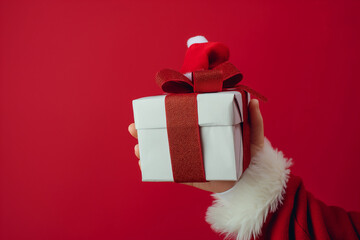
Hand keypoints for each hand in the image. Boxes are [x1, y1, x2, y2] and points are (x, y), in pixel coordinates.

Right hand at [128, 99, 263, 192]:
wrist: (251, 182)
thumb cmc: (252, 156)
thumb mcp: (254, 137)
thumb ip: (255, 120)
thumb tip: (253, 101)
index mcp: (204, 128)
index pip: (180, 117)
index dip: (162, 113)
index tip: (146, 111)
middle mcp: (193, 141)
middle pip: (166, 134)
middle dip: (145, 131)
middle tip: (133, 129)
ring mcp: (189, 158)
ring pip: (163, 152)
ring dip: (146, 149)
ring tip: (137, 148)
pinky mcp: (189, 174)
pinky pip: (169, 172)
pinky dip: (155, 170)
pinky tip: (144, 166)